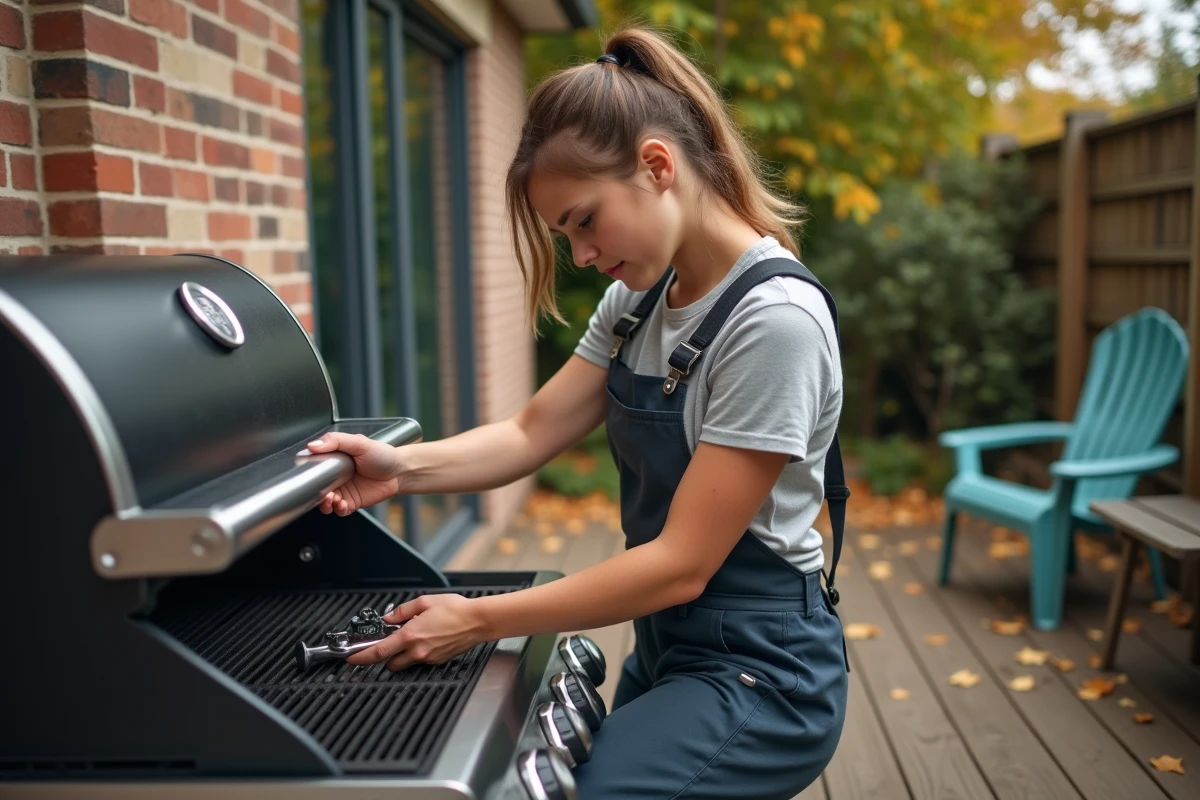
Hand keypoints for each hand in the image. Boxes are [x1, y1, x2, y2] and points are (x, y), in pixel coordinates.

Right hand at [306, 433, 404, 515]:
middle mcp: (336, 477)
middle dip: (316, 493)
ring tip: (332, 499)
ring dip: (325, 503)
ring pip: (325, 502)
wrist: (400, 471)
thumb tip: (312, 445)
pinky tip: (341, 504)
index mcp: (333, 461)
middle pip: (316, 488)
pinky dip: (337, 509)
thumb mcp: (358, 442)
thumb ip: (335, 441)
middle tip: (323, 492)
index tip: (307, 477)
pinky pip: (339, 510)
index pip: (313, 469)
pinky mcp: (352, 502)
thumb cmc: (382, 454)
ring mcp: (343, 491)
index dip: (307, 475)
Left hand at [345, 593, 487, 671]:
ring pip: (405, 664)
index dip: (361, 658)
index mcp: (410, 635)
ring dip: (401, 656)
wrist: (478, 621)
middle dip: (384, 657)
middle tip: (388, 643)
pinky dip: (418, 654)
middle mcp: (417, 651)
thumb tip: (389, 618)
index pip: (378, 652)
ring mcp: (428, 658)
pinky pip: (420, 661)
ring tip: (411, 639)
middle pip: (389, 664)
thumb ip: (401, 611)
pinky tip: (427, 640)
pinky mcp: (437, 661)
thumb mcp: (424, 602)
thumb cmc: (455, 610)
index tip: (352, 659)